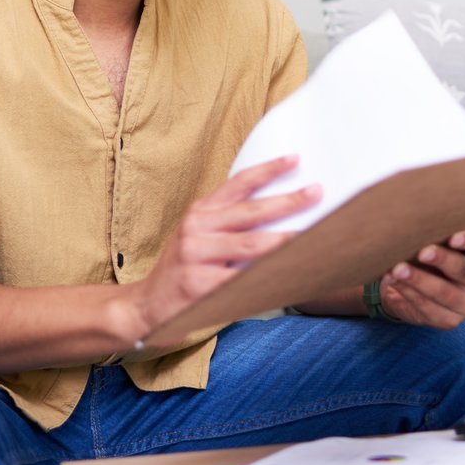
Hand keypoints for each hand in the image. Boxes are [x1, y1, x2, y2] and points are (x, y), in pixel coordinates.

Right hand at [123, 155, 320, 342]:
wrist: (148, 306)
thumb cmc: (186, 268)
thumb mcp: (200, 235)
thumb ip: (230, 224)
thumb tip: (283, 216)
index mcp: (201, 211)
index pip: (238, 184)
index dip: (267, 170)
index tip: (295, 159)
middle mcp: (196, 227)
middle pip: (251, 211)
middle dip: (287, 202)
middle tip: (316, 193)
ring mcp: (195, 255)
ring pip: (250, 245)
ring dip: (284, 240)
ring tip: (311, 236)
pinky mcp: (198, 284)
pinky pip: (240, 280)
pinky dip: (266, 276)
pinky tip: (288, 273)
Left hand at [378, 229, 464, 329]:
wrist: (421, 280)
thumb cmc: (438, 250)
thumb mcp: (445, 238)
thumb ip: (444, 230)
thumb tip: (428, 218)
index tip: (454, 237)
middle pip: (463, 271)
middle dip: (441, 260)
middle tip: (421, 252)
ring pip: (444, 294)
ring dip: (418, 281)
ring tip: (398, 269)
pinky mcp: (449, 321)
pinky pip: (427, 308)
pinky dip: (408, 293)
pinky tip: (394, 282)